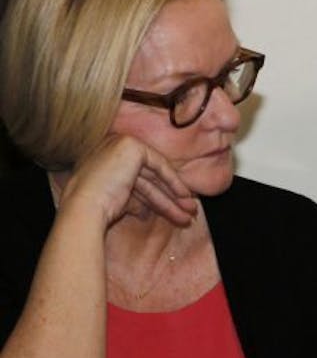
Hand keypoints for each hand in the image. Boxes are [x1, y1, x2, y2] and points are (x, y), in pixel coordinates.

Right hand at [57, 135, 197, 228]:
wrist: (85, 208)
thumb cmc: (98, 210)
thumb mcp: (121, 200)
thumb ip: (135, 200)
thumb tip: (148, 210)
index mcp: (103, 160)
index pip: (136, 179)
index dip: (157, 195)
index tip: (174, 210)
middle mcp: (109, 147)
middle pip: (148, 178)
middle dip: (169, 198)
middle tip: (187, 213)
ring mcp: (119, 144)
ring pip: (155, 174)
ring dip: (174, 196)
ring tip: (190, 213)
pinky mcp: (131, 146)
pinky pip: (159, 165)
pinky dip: (174, 182)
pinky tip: (185, 197)